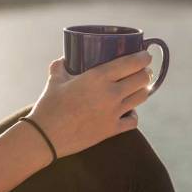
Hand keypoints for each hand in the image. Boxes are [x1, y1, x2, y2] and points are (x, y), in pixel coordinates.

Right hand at [26, 52, 152, 157]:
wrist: (46, 136)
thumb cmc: (49, 105)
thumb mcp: (54, 80)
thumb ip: (60, 66)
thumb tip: (64, 59)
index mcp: (98, 77)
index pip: (130, 63)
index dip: (143, 57)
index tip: (145, 54)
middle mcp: (111, 93)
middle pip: (141, 79)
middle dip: (145, 73)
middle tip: (143, 70)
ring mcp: (114, 113)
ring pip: (141, 97)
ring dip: (143, 90)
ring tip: (139, 87)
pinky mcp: (112, 130)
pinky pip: (133, 121)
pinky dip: (133, 114)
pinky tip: (129, 111)